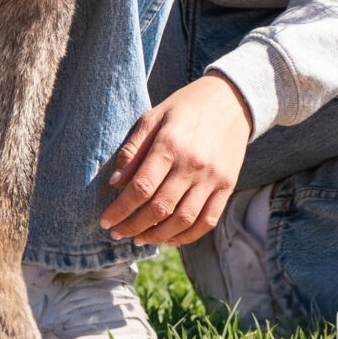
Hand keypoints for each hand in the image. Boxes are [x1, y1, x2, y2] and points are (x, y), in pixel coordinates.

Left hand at [97, 72, 253, 247]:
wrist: (231, 100)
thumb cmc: (185, 107)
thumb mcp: (152, 117)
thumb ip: (133, 149)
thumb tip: (115, 183)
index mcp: (170, 144)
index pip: (141, 187)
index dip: (120, 210)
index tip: (105, 221)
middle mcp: (193, 164)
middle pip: (160, 208)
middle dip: (133, 226)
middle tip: (117, 233)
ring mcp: (213, 178)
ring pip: (183, 220)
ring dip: (157, 236)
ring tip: (139, 238)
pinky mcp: (228, 186)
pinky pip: (208, 221)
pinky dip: (187, 236)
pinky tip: (169, 238)